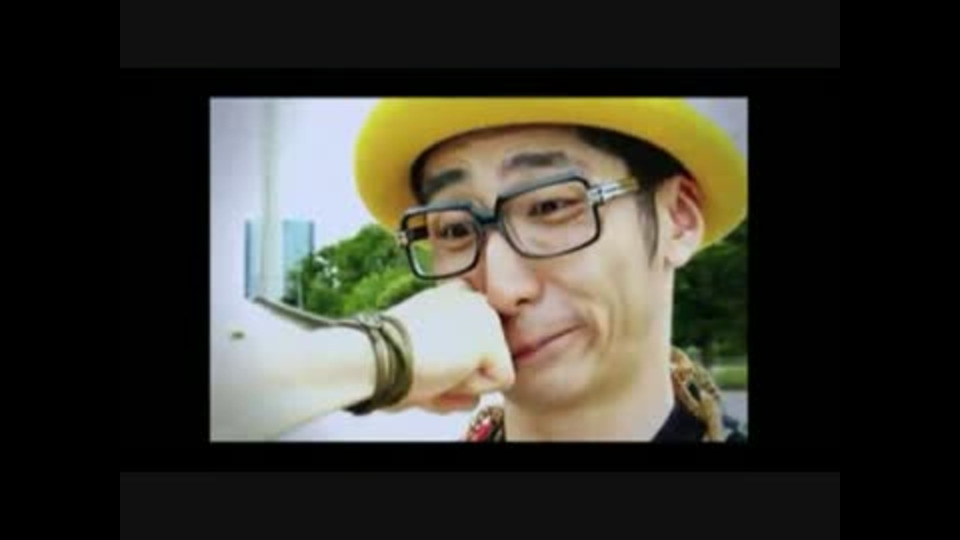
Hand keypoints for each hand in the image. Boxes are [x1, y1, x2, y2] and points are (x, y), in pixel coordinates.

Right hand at [385, 279, 514, 412]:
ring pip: (492, 371)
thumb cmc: (384, 360)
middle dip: (461, 376)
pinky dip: (470, 390)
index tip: (425, 360)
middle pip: (484, 358)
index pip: (473, 342)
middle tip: (426, 369)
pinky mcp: (492, 339)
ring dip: (463, 384)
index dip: (455, 364)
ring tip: (432, 370)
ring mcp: (485, 316)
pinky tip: (444, 372)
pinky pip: (498, 384)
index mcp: (451, 296)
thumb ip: (451, 363)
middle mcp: (472, 299)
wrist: (375, 357)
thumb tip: (473, 400)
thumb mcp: (420, 352)